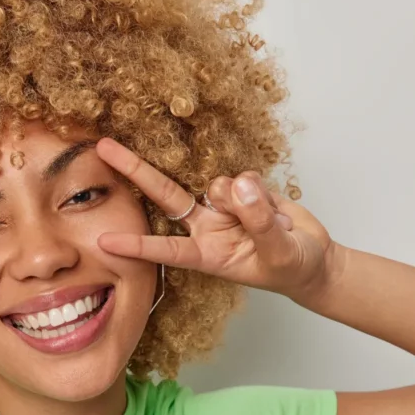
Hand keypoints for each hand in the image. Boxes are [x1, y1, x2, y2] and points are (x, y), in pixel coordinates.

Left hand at [94, 138, 339, 301]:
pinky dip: (263, 191)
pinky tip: (275, 210)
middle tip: (102, 148)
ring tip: (272, 224)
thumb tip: (238, 185)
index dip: (136, 246)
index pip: (165, 249)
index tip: (104, 241)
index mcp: (205, 254)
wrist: (312, 258)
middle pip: (164, 194)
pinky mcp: (241, 189)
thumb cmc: (290, 267)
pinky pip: (245, 178)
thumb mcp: (277, 253)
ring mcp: (221, 205)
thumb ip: (258, 221)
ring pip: (218, 184)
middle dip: (135, 169)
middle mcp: (204, 227)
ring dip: (246, 198)